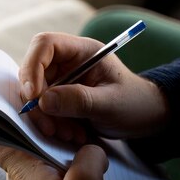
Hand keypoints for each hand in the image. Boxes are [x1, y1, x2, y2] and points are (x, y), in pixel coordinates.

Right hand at [19, 32, 168, 142]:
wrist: (146, 117)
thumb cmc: (135, 103)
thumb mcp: (111, 103)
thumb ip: (79, 100)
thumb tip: (43, 100)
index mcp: (83, 51)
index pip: (45, 45)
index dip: (32, 67)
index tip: (33, 96)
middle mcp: (68, 62)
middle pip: (34, 73)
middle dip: (39, 103)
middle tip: (53, 128)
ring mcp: (63, 80)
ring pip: (37, 95)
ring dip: (47, 118)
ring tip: (71, 135)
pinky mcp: (60, 98)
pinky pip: (44, 109)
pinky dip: (52, 124)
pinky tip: (73, 135)